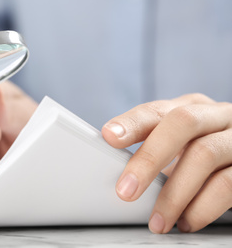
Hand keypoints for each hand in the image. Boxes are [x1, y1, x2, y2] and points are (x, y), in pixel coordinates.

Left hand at [102, 93, 231, 232]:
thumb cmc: (205, 154)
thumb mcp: (182, 145)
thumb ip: (157, 150)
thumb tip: (123, 177)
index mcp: (191, 108)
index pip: (157, 110)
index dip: (132, 122)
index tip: (109, 136)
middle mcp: (216, 116)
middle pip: (181, 123)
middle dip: (149, 158)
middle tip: (126, 191)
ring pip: (204, 154)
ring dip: (174, 193)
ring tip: (158, 221)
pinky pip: (227, 184)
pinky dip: (202, 207)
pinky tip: (186, 221)